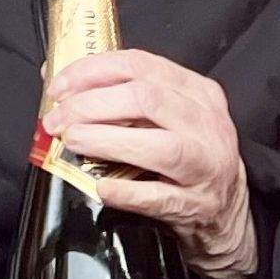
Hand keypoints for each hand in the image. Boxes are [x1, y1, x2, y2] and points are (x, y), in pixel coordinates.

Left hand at [42, 49, 254, 278]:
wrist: (225, 213)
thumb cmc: (187, 155)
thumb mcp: (168, 116)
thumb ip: (121, 95)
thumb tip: (55, 79)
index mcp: (197, 92)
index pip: (140, 65)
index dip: (92, 71)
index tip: (58, 87)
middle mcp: (206, 123)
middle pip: (145, 99)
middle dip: (91, 105)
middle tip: (58, 120)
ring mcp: (206, 165)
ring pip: (159, 146)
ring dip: (106, 140)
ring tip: (72, 142)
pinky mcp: (197, 205)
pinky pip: (159, 197)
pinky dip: (126, 192)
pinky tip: (100, 187)